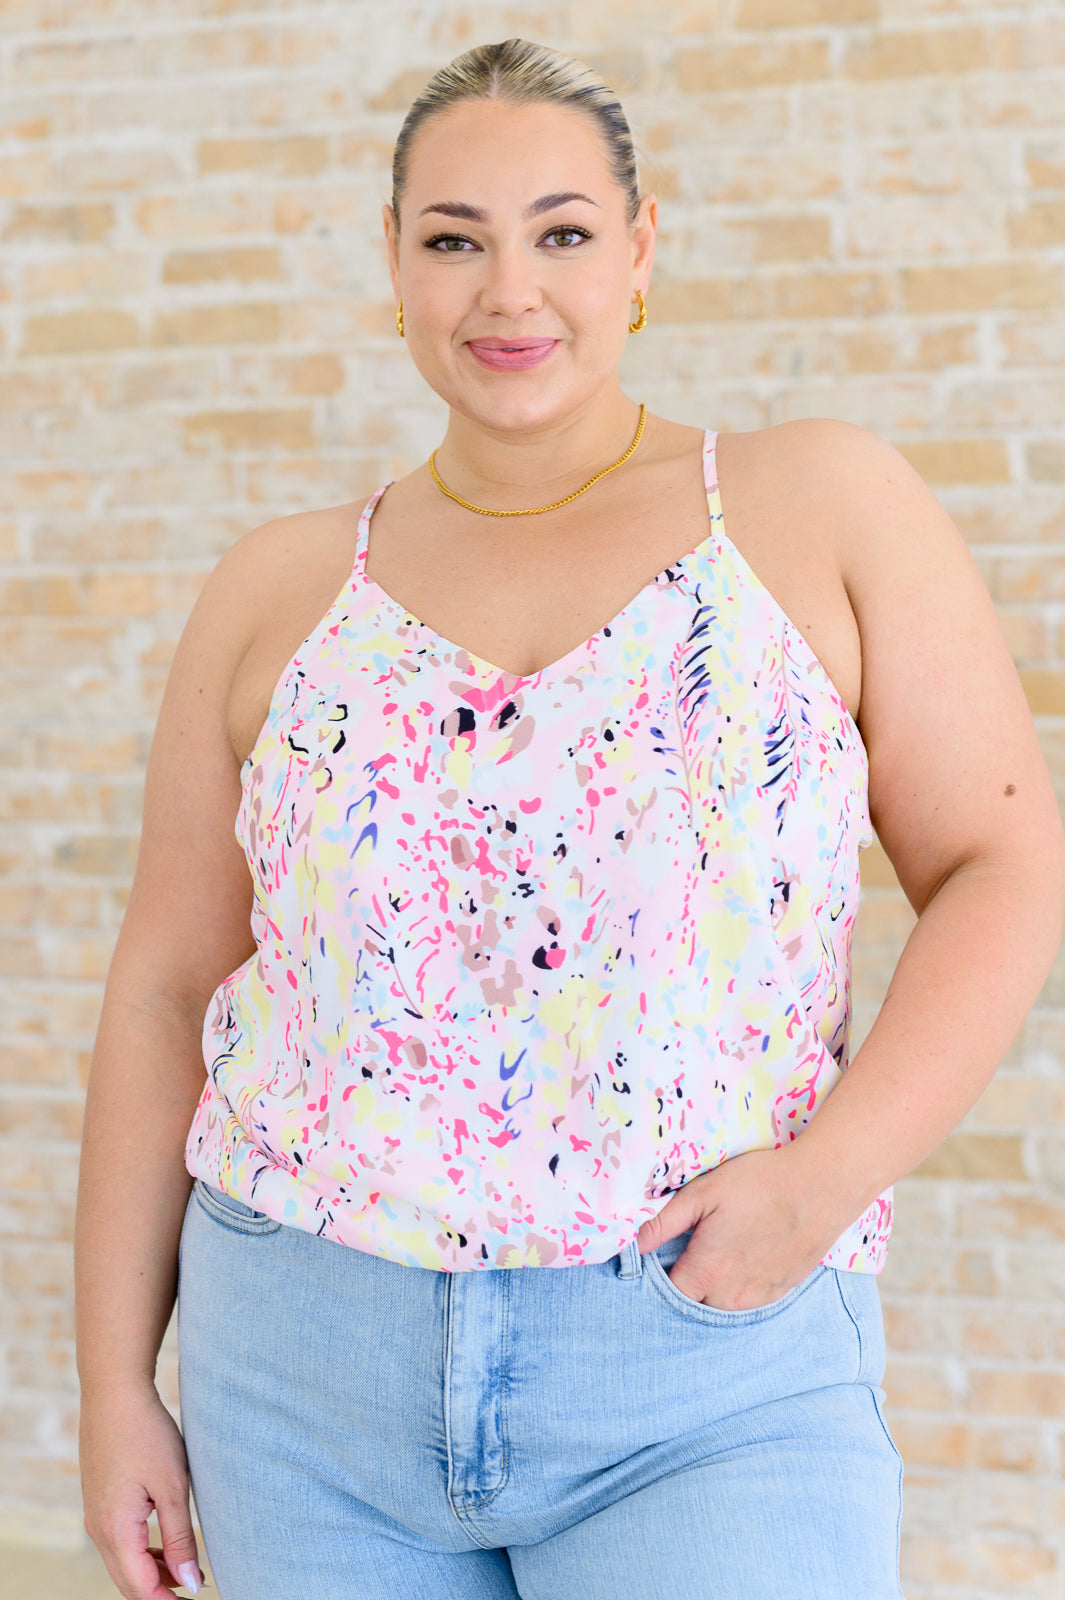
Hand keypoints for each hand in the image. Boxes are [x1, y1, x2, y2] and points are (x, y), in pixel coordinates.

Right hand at [79, 1381, 206, 1598]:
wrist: (114, 1393)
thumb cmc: (147, 1435)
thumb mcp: (173, 1487)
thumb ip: (181, 1538)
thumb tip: (190, 1584)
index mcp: (115, 1530)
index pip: (140, 1587)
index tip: (197, 1597)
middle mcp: (98, 1529)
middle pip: (128, 1580)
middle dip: (160, 1590)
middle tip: (196, 1586)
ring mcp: (95, 1514)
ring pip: (123, 1561)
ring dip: (153, 1571)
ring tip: (189, 1568)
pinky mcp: (99, 1501)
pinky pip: (119, 1541)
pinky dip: (143, 1550)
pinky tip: (167, 1543)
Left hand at [634, 1146, 843, 1310]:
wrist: (821, 1187)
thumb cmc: (760, 1184)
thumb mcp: (705, 1193)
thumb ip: (665, 1222)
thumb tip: (636, 1243)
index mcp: (706, 1271)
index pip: (669, 1295)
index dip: (659, 1279)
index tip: (662, 1259)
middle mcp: (730, 1295)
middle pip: (695, 1306)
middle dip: (688, 1286)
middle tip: (692, 1253)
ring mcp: (759, 1297)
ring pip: (723, 1308)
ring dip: (714, 1291)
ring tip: (720, 1256)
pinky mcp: (781, 1291)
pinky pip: (750, 1303)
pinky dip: (740, 1290)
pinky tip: (745, 1261)